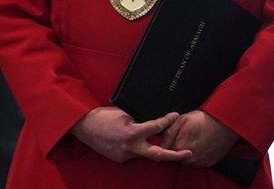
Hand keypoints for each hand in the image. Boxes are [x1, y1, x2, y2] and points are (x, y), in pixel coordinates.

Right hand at [71, 107, 192, 163]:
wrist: (84, 126)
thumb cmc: (102, 116)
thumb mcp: (123, 114)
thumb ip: (138, 120)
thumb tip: (152, 122)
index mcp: (132, 133)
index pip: (156, 127)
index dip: (167, 121)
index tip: (175, 116)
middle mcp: (130, 147)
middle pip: (158, 155)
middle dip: (175, 155)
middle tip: (189, 153)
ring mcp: (125, 155)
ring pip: (145, 153)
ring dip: (151, 148)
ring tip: (157, 141)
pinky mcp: (120, 159)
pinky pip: (133, 154)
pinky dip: (136, 148)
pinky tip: (130, 141)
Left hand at [161, 110, 238, 167]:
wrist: (224, 125)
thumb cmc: (202, 121)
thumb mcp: (181, 121)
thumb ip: (168, 132)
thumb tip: (160, 141)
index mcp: (179, 147)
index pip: (164, 152)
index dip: (165, 144)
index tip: (168, 139)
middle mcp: (188, 158)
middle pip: (174, 157)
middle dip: (174, 148)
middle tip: (182, 137)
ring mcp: (198, 162)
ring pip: (185, 160)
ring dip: (184, 153)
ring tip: (192, 140)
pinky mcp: (207, 164)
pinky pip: (195, 162)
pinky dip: (194, 156)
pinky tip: (198, 145)